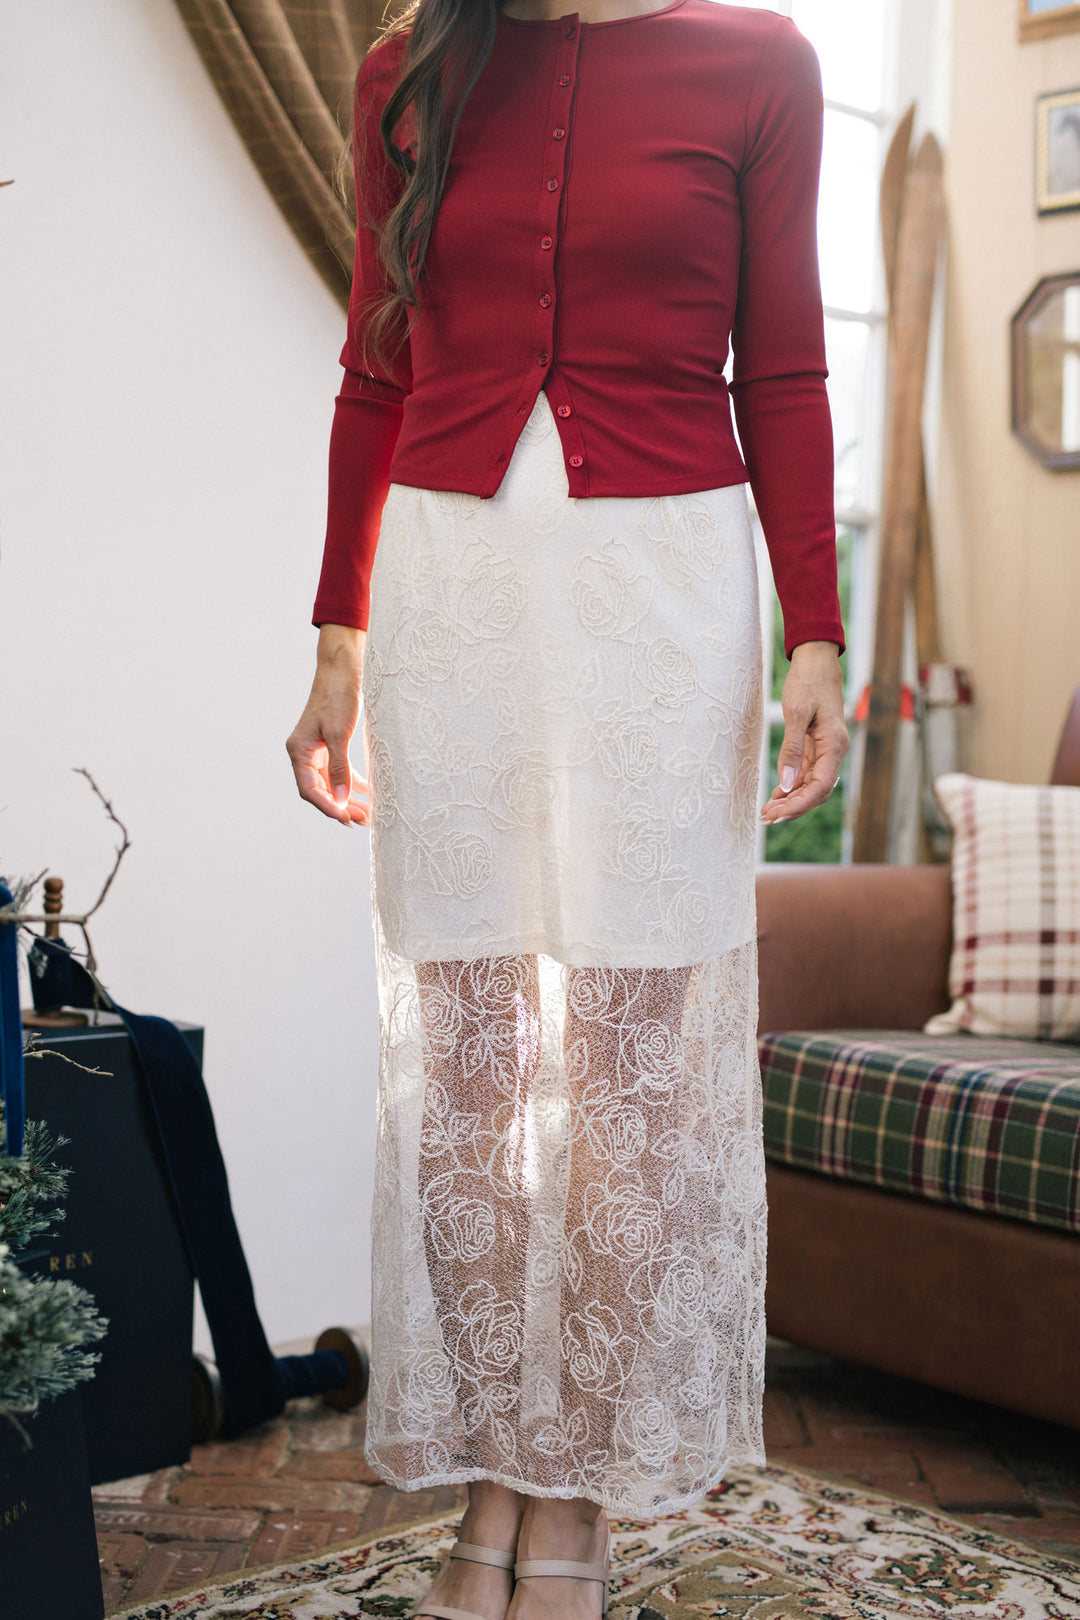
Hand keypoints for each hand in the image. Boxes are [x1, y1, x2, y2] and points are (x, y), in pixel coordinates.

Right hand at [286, 624, 370, 826]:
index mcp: (299, 751)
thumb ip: (339, 768)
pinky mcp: (332, 746)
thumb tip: (341, 799)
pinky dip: (353, 784)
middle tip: (364, 820)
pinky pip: (341, 772)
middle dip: (341, 807)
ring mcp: (318, 751)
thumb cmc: (338, 696)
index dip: (329, 807)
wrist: (343, 669)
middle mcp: (305, 754)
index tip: (347, 819)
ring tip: (368, 814)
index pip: (310, 790)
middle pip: (321, 791)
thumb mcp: (340, 734)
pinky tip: (368, 795)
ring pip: (332, 784)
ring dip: (349, 799)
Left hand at [759, 640, 848, 825]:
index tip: (777, 814)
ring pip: (812, 785)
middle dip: (793, 807)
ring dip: (792, 799)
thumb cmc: (808, 682)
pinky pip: (808, 774)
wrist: (817, 662)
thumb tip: (787, 784)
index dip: (799, 804)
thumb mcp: (796, 713)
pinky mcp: (817, 746)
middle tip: (766, 816)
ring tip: (768, 809)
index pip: (821, 786)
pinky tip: (777, 793)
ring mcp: (827, 750)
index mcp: (834, 745)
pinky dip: (793, 786)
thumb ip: (791, 750)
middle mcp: (834, 751)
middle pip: (817, 791)